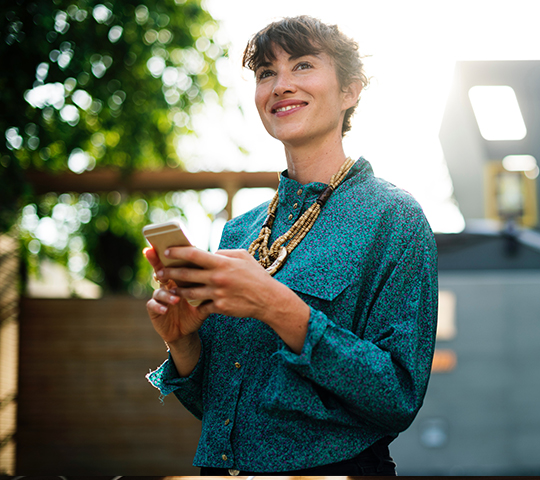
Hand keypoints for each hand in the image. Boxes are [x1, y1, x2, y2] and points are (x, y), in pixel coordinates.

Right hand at [144, 247, 206, 344]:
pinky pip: (153, 305)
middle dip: (156, 263)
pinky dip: (159, 306)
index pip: (174, 262)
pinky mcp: (154, 309)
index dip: (169, 253)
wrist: (187, 330)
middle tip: (158, 261)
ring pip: (159, 290)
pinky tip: (165, 310)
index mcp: (179, 278)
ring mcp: (159, 296)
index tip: (168, 245)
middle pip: (160, 270)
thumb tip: (222, 266)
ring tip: (176, 299)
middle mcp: (167, 284)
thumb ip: (209, 282)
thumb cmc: (196, 309)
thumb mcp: (204, 296)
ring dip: (166, 294)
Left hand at [155, 247, 276, 319]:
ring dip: (177, 290)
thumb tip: (210, 253)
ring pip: (189, 292)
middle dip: (169, 273)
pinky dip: (195, 303)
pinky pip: (201, 305)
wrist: (268, 299)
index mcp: (221, 263)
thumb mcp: (243, 256)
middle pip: (185, 274)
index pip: (193, 254)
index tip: (166, 252)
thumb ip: (224, 253)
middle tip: (159, 272)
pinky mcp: (219, 307)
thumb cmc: (256, 275)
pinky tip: (188, 301)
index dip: (177, 252)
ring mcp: (217, 294)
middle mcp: (217, 278)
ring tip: (169, 288)